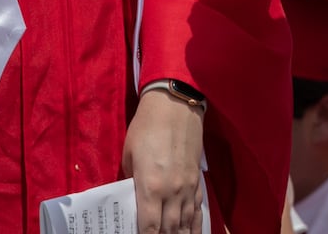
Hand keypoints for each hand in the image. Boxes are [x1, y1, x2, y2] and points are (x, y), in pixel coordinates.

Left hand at [125, 89, 205, 233]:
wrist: (175, 106)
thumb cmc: (146, 128)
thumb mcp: (129, 156)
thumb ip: (132, 182)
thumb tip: (134, 200)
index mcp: (150, 186)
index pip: (150, 227)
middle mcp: (172, 191)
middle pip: (169, 229)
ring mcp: (188, 186)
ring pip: (185, 222)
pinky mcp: (197, 179)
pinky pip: (197, 209)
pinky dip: (195, 225)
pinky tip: (192, 233)